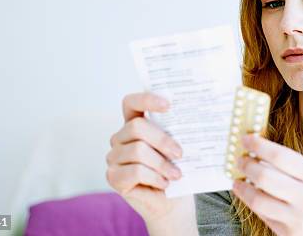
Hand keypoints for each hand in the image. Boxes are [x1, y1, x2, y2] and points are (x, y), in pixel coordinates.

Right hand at [106, 92, 186, 221]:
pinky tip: (165, 183)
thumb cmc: (175, 170)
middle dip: (162, 140)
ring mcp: (114, 157)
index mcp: (135, 123)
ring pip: (137, 151)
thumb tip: (190, 119)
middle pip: (136, 127)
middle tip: (180, 153)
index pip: (131, 102)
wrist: (172, 202)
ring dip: (161, 163)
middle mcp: (120, 137)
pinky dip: (154, 177)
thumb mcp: (177, 147)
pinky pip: (135, 171)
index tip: (168, 104)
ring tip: (177, 174)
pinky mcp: (113, 177)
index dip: (146, 99)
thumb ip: (176, 132)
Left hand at [232, 134, 302, 235]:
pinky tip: (248, 195)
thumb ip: (295, 169)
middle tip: (240, 159)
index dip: (258, 145)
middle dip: (246, 165)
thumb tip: (263, 155)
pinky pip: (263, 215)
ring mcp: (297, 219)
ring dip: (242, 187)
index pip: (280, 156)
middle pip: (264, 176)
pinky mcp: (288, 235)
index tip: (246, 139)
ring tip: (238, 179)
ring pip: (258, 199)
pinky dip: (251, 202)